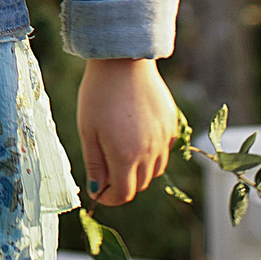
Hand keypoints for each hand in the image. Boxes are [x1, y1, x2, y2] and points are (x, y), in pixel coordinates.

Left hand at [76, 57, 179, 204]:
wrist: (123, 61)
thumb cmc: (98, 94)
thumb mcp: (88, 130)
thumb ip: (95, 164)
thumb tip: (96, 191)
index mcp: (125, 157)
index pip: (123, 194)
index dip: (109, 198)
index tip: (99, 193)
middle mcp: (149, 153)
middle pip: (140, 184)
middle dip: (123, 184)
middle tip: (106, 171)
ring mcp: (164, 139)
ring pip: (155, 170)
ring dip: (139, 170)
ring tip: (120, 152)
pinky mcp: (172, 125)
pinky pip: (165, 150)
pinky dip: (152, 153)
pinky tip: (137, 136)